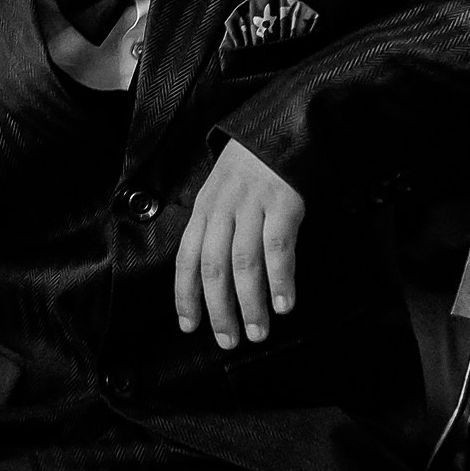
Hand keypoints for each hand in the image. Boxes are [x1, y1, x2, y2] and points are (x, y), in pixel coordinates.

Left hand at [175, 138, 303, 347]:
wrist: (281, 130)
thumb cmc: (249, 170)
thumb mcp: (220, 195)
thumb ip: (214, 231)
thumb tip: (213, 281)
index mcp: (202, 209)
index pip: (186, 258)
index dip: (185, 295)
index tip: (189, 326)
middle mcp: (222, 209)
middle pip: (213, 266)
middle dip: (218, 309)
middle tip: (228, 341)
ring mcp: (252, 206)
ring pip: (244, 262)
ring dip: (250, 303)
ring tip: (258, 332)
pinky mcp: (284, 203)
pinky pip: (278, 248)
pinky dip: (280, 279)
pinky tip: (284, 304)